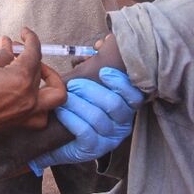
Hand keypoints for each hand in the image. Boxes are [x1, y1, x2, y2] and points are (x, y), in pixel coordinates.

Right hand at [0, 28, 66, 144]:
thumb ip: (1, 55)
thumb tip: (8, 46)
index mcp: (22, 78)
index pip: (34, 52)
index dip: (31, 38)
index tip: (25, 32)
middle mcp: (30, 96)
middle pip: (40, 69)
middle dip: (29, 55)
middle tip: (15, 49)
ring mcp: (28, 112)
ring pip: (54, 94)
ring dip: (51, 81)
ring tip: (36, 72)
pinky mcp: (21, 123)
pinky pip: (42, 115)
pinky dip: (44, 106)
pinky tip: (32, 96)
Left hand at [28, 67, 142, 174]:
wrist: (59, 137)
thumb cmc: (78, 105)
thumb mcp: (89, 85)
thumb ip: (97, 66)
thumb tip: (101, 44)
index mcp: (125, 107)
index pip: (134, 96)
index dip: (121, 84)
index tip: (104, 72)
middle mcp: (121, 123)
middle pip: (114, 105)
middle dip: (92, 91)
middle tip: (74, 84)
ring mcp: (109, 138)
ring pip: (98, 118)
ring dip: (79, 104)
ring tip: (65, 97)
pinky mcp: (94, 149)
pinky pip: (86, 133)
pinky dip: (73, 119)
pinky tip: (63, 112)